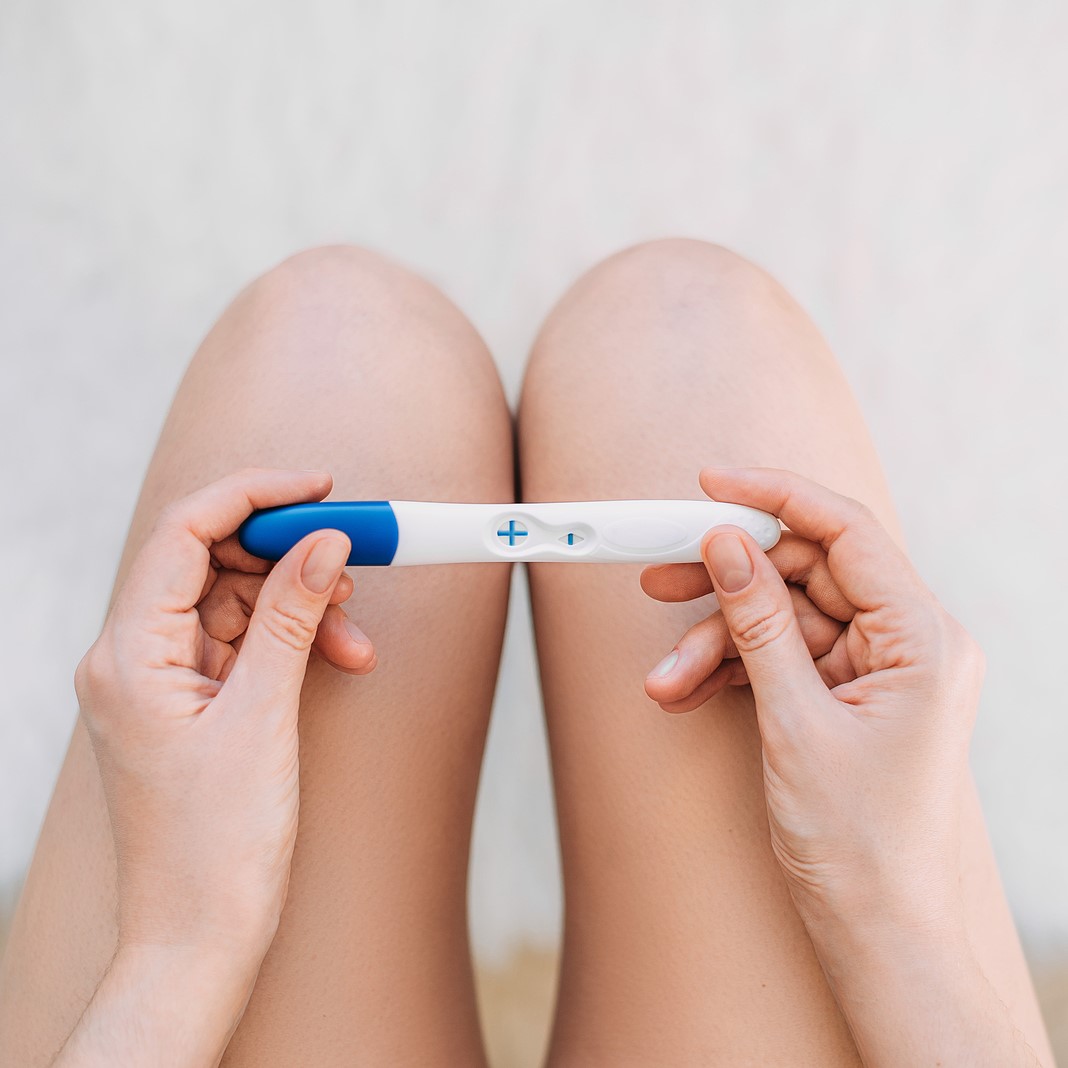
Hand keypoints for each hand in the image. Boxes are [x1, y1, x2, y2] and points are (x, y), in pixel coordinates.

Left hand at [74, 468, 375, 964]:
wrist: (202, 936)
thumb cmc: (215, 845)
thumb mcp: (262, 716)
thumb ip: (290, 617)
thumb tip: (324, 544)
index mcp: (128, 654)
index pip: (184, 534)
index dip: (254, 496)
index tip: (320, 488)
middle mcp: (134, 657)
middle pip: (212, 562)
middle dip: (289, 556)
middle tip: (356, 554)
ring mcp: (163, 680)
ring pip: (237, 602)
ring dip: (302, 606)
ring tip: (355, 637)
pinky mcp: (193, 701)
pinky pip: (245, 643)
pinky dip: (294, 642)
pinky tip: (338, 658)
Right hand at [640, 466, 984, 921]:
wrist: (875, 932)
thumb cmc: (860, 843)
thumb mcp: (796, 723)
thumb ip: (759, 624)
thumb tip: (725, 545)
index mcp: (923, 639)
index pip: (847, 533)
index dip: (776, 497)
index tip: (712, 483)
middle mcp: (906, 643)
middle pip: (804, 574)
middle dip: (726, 585)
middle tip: (658, 577)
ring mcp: (874, 670)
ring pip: (780, 621)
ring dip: (715, 643)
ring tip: (664, 679)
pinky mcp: (845, 695)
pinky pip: (780, 658)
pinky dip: (730, 671)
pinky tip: (685, 691)